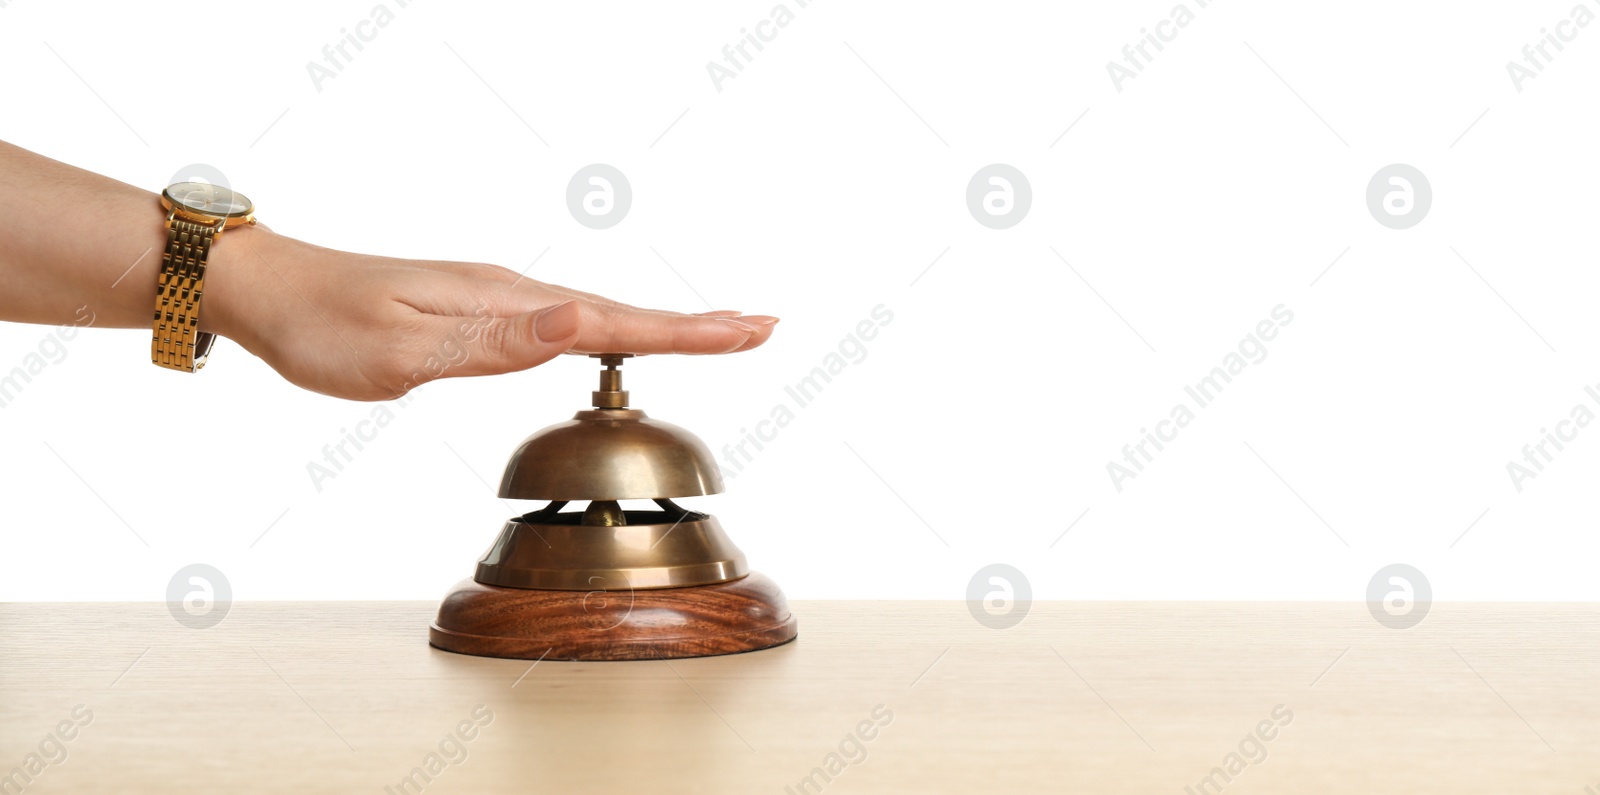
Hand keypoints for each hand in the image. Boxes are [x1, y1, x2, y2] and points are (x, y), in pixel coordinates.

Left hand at [209, 225, 776, 400]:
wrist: (268, 289)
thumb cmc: (326, 326)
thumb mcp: (406, 346)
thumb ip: (497, 342)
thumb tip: (579, 322)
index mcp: (505, 302)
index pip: (615, 323)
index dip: (687, 332)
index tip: (750, 330)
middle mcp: (511, 293)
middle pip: (622, 313)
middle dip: (696, 325)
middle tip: (761, 327)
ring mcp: (497, 299)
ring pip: (598, 316)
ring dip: (661, 327)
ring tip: (715, 333)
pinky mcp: (479, 311)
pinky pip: (564, 323)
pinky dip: (611, 330)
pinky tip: (614, 335)